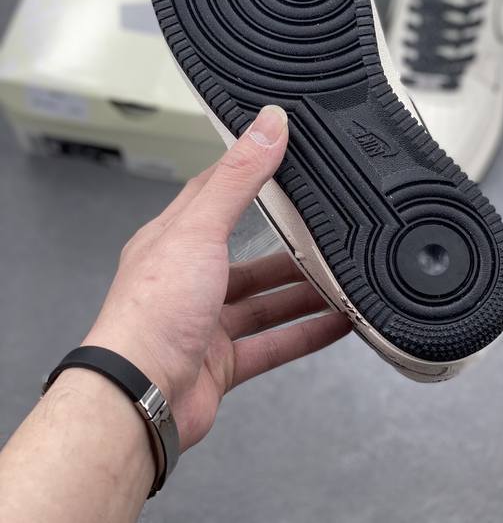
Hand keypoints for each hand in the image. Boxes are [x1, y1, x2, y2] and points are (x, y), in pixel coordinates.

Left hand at [85, 105, 350, 449]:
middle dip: (288, 247)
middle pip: (247, 255)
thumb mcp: (200, 230)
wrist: (138, 398)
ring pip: (265, 301)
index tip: (281, 156)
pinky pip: (273, 343)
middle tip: (326, 234)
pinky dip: (306, 333)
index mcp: (174, 240)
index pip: (213, 193)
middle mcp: (188, 279)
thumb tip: (266, 125)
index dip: (247, 174)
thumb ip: (238, 179)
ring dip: (303, 292)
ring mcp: (205, 322)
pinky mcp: (221, 362)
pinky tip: (336, 325)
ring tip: (342, 280)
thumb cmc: (151, 314)